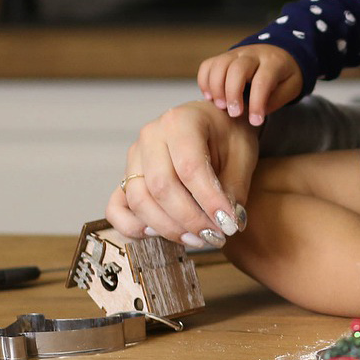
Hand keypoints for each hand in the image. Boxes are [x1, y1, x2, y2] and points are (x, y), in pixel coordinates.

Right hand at [105, 100, 259, 245]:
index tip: (229, 223)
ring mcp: (134, 157)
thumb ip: (234, 188)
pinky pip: (116, 208)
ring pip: (139, 200)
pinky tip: (160, 234)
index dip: (209, 200)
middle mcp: (150, 136)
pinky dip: (133, 227)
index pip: (189, 167)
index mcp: (180, 121)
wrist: (213, 125)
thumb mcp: (243, 154)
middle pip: (161, 187)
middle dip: (190, 218)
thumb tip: (227, 223)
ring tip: (198, 238)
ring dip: (168, 227)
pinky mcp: (126, 178)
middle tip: (216, 236)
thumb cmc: (227, 135)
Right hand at [197, 44, 301, 126]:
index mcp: (273, 62)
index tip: (255, 121)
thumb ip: (275, 100)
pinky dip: (205, 82)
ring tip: (221, 106)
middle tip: (234, 113)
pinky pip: (208, 65)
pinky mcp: (222, 57)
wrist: (278, 53)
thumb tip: (255, 113)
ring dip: (216, 88)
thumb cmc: (283, 74)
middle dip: (233, 94)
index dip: (257, 103)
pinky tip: (211, 97)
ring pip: (219, 65)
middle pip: (236, 69)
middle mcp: (252, 54)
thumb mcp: (290, 87)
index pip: (262, 81)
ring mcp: (235, 54)